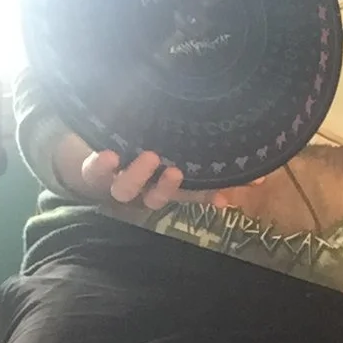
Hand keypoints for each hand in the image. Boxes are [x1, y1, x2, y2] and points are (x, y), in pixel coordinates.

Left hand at [81, 149, 261, 211]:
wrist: (83, 147)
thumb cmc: (134, 145)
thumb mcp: (170, 145)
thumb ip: (207, 161)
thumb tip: (259, 169)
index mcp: (161, 185)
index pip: (188, 194)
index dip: (206, 196)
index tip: (225, 198)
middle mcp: (140, 188)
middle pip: (155, 197)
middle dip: (167, 188)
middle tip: (177, 171)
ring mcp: (115, 182)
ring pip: (126, 190)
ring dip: (139, 176)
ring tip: (150, 156)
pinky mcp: (91, 171)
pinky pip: (93, 173)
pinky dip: (102, 166)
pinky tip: (110, 154)